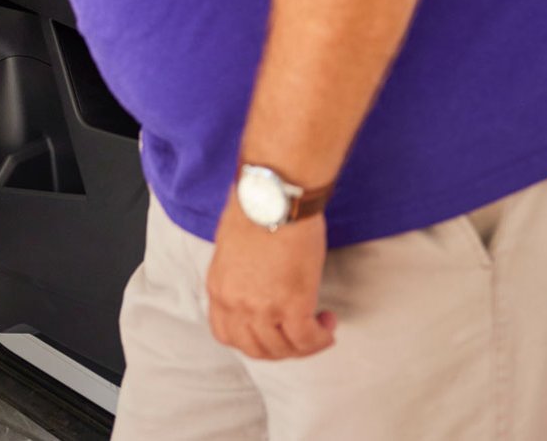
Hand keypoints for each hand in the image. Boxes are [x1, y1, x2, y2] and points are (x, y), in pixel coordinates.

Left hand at [205, 191, 336, 359]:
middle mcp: (235, 303)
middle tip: (299, 335)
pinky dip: (320, 339)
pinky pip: (307, 339)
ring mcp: (263, 307)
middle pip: (255, 348)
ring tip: (319, 327)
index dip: (251, 340)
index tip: (270, 332)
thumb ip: (237, 273)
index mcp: (218, 287)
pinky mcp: (293, 304)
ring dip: (304, 345)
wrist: (274, 197)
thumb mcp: (231, 247)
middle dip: (280, 348)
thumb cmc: (256, 208)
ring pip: (282, 349)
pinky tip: (328, 325)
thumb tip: (255, 281)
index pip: (226, 334)